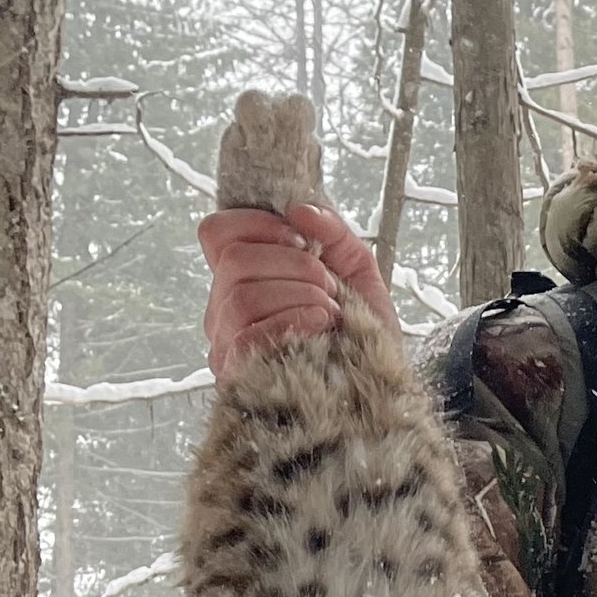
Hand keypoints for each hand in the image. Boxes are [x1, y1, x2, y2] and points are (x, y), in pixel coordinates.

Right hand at [199, 200, 397, 375]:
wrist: (379, 387)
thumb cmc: (363, 332)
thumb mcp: (356, 268)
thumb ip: (332, 231)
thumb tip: (300, 210)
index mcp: (242, 277)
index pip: (217, 233)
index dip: (258, 225)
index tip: (301, 241)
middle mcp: (224, 309)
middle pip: (233, 260)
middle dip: (293, 264)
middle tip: (327, 285)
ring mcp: (226, 345)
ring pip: (241, 296)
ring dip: (298, 295)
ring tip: (329, 311)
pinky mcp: (240, 378)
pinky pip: (248, 337)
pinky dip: (292, 323)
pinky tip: (320, 329)